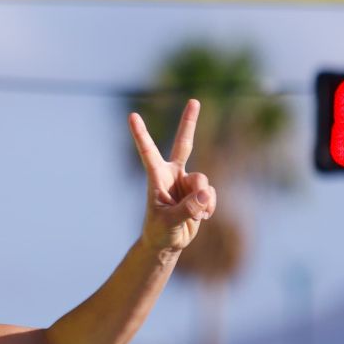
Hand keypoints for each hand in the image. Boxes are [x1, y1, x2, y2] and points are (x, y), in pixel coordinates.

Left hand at [130, 99, 214, 253]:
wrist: (168, 243)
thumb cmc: (160, 232)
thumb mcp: (169, 223)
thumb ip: (187, 210)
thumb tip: (205, 195)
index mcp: (156, 178)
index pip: (148, 152)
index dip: (141, 134)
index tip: (132, 116)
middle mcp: (172, 175)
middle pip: (183, 144)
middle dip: (189, 123)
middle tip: (194, 101)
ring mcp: (187, 182)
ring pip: (203, 180)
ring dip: (202, 199)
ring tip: (195, 215)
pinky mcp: (199, 192)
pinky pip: (211, 193)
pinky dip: (209, 206)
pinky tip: (202, 216)